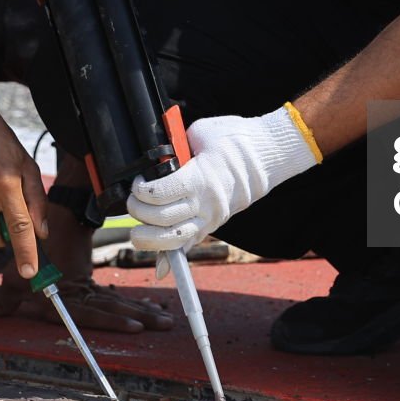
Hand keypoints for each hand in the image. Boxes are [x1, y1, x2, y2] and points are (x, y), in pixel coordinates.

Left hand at [128, 106, 321, 253]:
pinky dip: (172, 258)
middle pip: (163, 220)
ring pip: (175, 240)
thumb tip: (154, 161)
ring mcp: (211, 217)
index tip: (137, 184)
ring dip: (149, 241)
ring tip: (137, 232)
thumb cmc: (233, 139)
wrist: (266, 154)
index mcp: (202, 177)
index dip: (141, 191)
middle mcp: (206, 203)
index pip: (161, 193)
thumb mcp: (200, 133)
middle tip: (133, 203)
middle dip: (139, 213)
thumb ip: (176, 149)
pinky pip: (190, 245)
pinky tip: (160, 267)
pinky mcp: (213, 224)